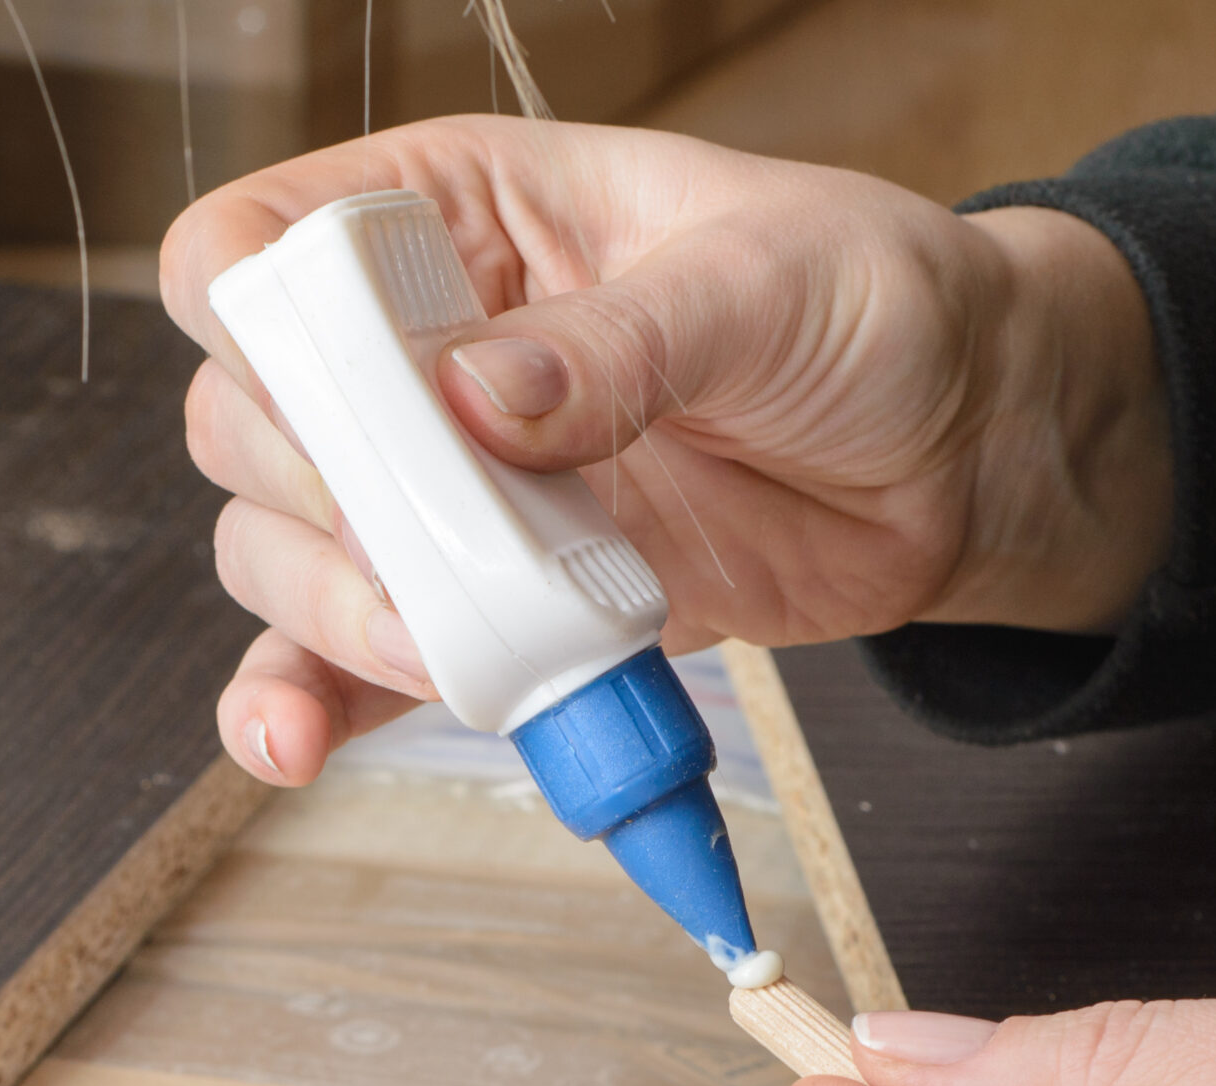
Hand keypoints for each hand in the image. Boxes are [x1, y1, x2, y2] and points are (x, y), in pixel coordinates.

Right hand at [160, 116, 1170, 785]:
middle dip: (314, 501)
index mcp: (462, 214)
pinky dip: (324, 701)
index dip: (261, 332)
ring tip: (441, 648)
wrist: (965, 457)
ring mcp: (456, 486)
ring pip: (290, 549)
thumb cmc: (875, 309)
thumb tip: (478, 396)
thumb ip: (621, 341)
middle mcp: (425, 350)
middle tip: (430, 545)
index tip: (354, 412)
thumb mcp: (764, 286)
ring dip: (333, 613)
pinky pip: (369, 658)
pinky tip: (296, 741)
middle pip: (251, 419)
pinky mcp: (502, 600)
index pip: (261, 249)